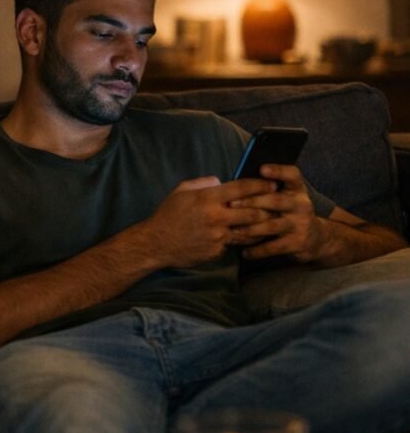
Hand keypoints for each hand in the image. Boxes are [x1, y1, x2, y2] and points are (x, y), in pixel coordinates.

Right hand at [137, 176, 276, 268]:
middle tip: (277, 206)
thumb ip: (203, 183)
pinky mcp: (217, 251)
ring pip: (249, 232)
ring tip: (268, 223)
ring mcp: (218, 236)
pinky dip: (237, 239)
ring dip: (260, 228)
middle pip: (254, 212)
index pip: (243, 188)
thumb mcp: (181, 191)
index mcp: (208, 199)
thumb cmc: (167, 214)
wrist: (155, 243)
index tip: (273, 184)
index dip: (261, 185)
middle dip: (268, 209)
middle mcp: (216, 217)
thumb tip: (221, 181)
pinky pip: (233, 244)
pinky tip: (242, 237)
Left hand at [229, 164, 322, 261]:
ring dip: (251, 228)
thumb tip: (235, 184)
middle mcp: (300, 204)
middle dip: (252, 202)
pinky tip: (244, 253)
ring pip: (272, 225)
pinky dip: (257, 250)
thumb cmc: (289, 213)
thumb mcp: (286, 198)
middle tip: (232, 204)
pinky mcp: (297, 243)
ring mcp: (300, 224)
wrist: (316, 238)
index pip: (292, 175)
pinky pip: (274, 247)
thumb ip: (267, 191)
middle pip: (276, 200)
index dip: (278, 170)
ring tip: (233, 230)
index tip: (262, 168)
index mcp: (296, 190)